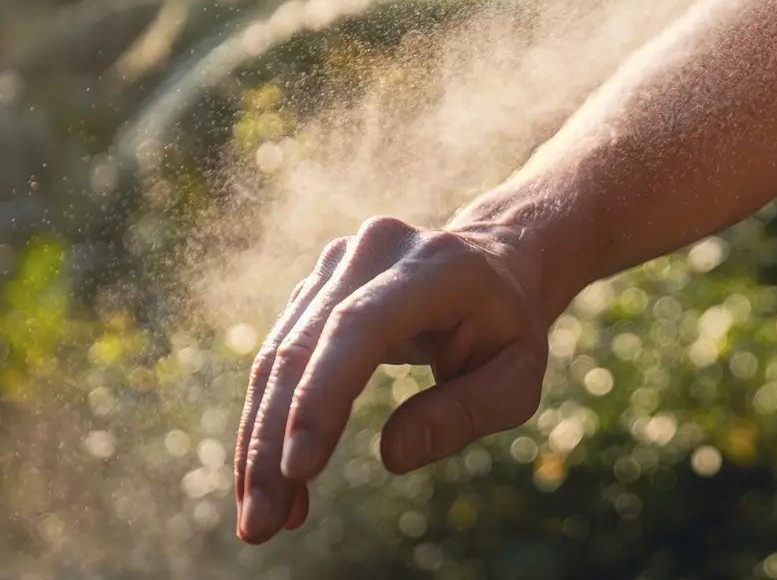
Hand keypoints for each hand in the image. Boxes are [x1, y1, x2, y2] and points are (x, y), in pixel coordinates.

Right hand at [234, 216, 549, 543]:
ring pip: (277, 358)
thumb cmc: (507, 329)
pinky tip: (274, 483)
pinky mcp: (314, 288)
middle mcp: (375, 251)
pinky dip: (269, 425)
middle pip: (303, 348)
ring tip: (261, 520)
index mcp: (437, 266)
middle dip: (274, 443)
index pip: (361, 325)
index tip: (300, 470)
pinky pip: (277, 360)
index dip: (323, 395)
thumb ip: (466, 412)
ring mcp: (337, 264)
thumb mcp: (517, 376)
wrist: (492, 266)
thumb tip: (393, 456)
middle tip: (262, 525)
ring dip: (260, 444)